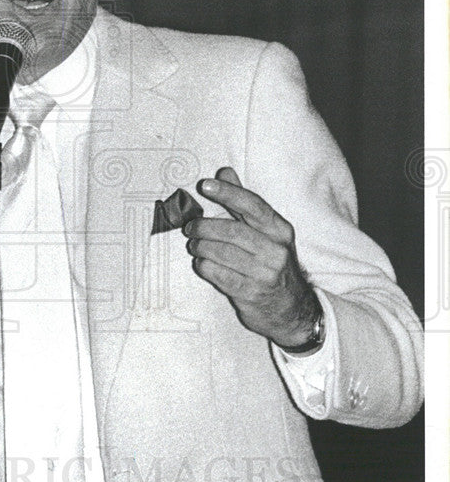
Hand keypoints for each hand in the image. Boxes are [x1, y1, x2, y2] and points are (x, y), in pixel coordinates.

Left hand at [185, 167, 319, 349]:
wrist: (291, 309)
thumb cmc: (272, 264)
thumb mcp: (266, 233)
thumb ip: (243, 203)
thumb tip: (225, 172)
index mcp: (280, 230)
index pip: (252, 205)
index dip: (228, 193)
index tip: (205, 185)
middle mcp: (276, 250)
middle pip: (232, 231)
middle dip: (204, 226)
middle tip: (190, 227)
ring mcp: (265, 274)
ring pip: (222, 253)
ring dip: (201, 247)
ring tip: (194, 245)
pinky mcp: (252, 294)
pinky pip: (219, 275)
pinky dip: (204, 266)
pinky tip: (202, 263)